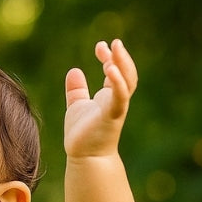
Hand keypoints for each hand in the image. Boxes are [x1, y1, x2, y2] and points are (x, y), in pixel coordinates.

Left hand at [63, 39, 137, 158]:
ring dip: (123, 65)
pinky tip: (110, 69)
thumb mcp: (77, 107)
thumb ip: (76, 90)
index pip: (115, 71)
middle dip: (121, 57)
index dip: (110, 56)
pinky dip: (117, 82)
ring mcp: (116, 108)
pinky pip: (120, 97)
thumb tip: (74, 70)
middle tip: (112, 43)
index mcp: (109, 96)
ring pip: (127, 82)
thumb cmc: (83, 135)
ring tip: (115, 49)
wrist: (85, 158)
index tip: (100, 46)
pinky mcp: (112, 116)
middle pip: (126, 73)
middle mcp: (116, 100)